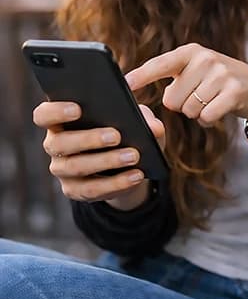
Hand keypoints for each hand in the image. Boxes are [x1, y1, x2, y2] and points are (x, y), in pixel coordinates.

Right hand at [33, 101, 165, 209]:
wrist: (127, 163)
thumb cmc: (126, 130)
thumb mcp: (136, 120)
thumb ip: (143, 118)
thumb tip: (153, 127)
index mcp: (61, 120)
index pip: (43, 115)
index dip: (55, 111)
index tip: (78, 109)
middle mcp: (55, 145)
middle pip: (59, 143)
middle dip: (88, 139)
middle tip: (116, 135)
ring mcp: (62, 170)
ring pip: (76, 167)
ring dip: (106, 161)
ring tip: (133, 156)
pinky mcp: (74, 190)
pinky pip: (92, 189)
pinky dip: (116, 183)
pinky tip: (136, 175)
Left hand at [126, 43, 247, 135]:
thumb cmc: (219, 82)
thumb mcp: (197, 70)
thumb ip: (173, 76)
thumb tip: (147, 89)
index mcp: (191, 52)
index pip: (160, 64)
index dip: (141, 76)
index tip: (125, 84)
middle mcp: (205, 58)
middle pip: (172, 99)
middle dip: (183, 105)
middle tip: (201, 97)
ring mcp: (221, 74)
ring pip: (189, 110)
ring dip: (198, 113)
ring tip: (212, 101)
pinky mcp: (234, 91)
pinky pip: (206, 117)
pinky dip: (210, 120)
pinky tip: (220, 110)